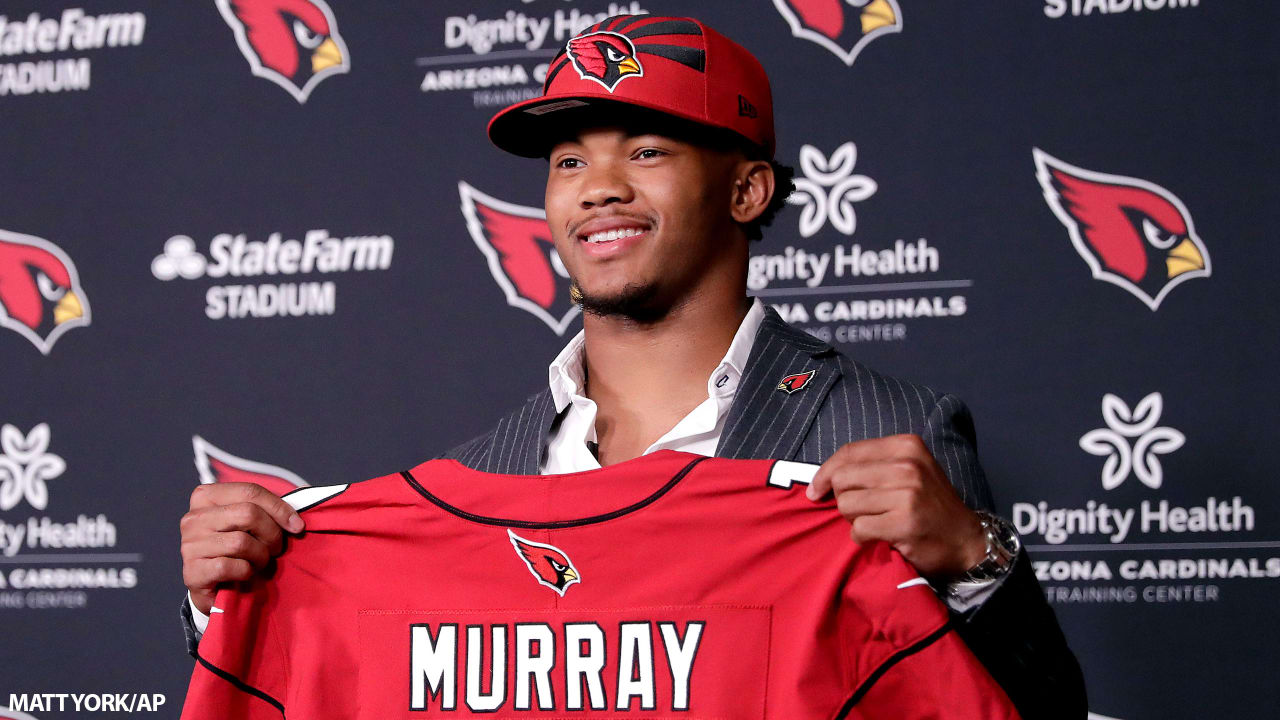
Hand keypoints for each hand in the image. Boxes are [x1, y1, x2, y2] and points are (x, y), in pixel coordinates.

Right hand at [180, 482, 303, 614]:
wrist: (215, 587)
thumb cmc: (236, 550)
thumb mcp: (249, 524)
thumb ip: (267, 511)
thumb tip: (296, 519)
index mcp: (206, 496)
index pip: (250, 491)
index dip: (279, 508)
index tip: (297, 525)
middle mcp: (193, 517)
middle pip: (248, 513)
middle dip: (271, 533)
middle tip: (275, 548)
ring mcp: (189, 544)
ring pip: (241, 542)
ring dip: (260, 556)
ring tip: (259, 562)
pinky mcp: (192, 571)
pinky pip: (230, 566)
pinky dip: (246, 571)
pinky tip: (244, 573)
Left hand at [806, 434, 985, 579]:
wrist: (965, 541)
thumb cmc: (929, 505)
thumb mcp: (908, 471)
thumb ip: (871, 466)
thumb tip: (822, 477)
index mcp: (906, 445)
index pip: (848, 452)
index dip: (825, 472)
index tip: (815, 489)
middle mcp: (907, 465)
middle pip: (842, 479)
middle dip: (844, 499)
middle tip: (863, 511)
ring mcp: (907, 493)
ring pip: (847, 504)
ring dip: (854, 519)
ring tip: (877, 522)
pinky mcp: (904, 522)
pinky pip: (858, 529)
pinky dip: (863, 537)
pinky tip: (881, 537)